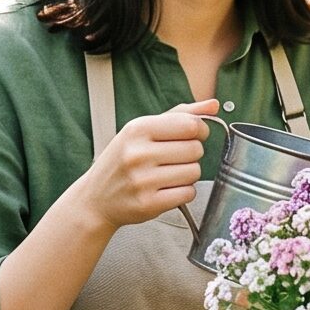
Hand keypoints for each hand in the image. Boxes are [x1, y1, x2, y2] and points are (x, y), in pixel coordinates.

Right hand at [74, 99, 220, 229]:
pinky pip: (188, 194)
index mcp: (137, 129)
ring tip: (167, 174)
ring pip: (194, 172)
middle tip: (174, 159)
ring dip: (188, 174)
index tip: (193, 135)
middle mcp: (138, 153)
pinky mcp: (148, 204)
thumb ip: (180, 115)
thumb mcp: (142, 130)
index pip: (190, 125)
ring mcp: (142, 180)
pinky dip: (183, 192)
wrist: (95, 199)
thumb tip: (214, 105)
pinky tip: (166, 189)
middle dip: (192, 154)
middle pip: (195, 149)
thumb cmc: (122, 160)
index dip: (200, 130)